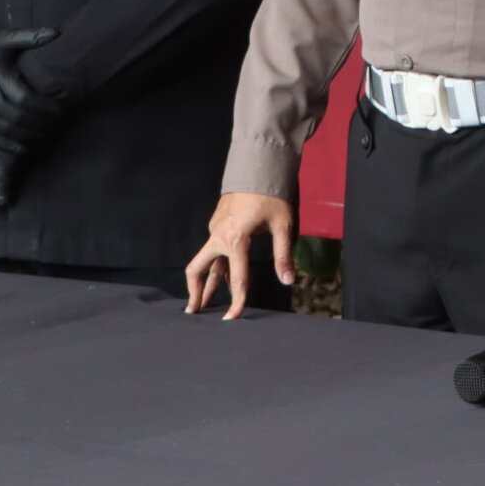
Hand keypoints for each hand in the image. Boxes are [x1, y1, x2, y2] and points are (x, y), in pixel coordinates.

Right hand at [0, 27, 62, 151]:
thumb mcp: (4, 39)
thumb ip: (30, 37)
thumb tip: (57, 32)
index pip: (23, 97)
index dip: (43, 107)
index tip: (60, 110)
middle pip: (14, 116)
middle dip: (38, 124)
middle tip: (56, 126)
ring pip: (1, 129)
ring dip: (24, 136)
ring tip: (43, 135)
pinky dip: (5, 145)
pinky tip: (22, 148)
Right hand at [185, 191, 297, 320]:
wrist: (258, 166)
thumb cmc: (272, 195)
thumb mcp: (283, 225)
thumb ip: (283, 255)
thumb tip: (288, 280)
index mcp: (235, 239)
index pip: (235, 278)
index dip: (236, 301)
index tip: (231, 319)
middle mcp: (219, 235)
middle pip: (198, 268)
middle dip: (196, 292)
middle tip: (196, 313)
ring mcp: (215, 229)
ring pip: (204, 261)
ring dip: (204, 281)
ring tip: (202, 303)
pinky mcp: (217, 224)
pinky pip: (212, 250)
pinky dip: (213, 265)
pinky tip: (219, 276)